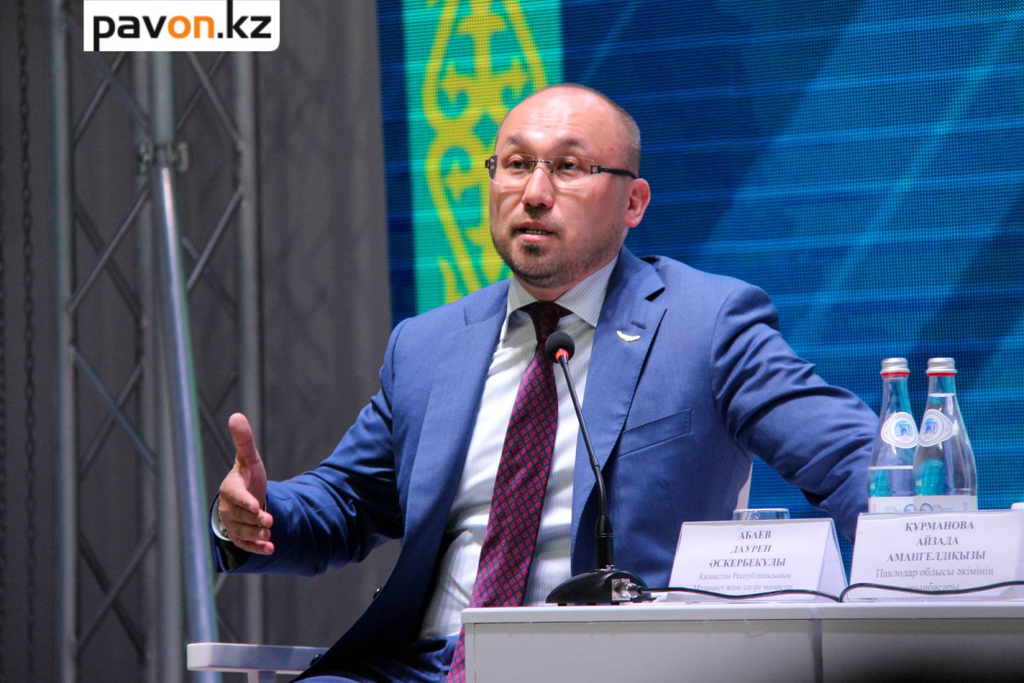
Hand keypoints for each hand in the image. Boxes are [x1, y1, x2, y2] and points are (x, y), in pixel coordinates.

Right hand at [218, 413, 274, 554]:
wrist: (247, 495)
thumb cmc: (248, 475)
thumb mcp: (249, 459)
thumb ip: (244, 441)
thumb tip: (236, 416)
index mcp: (230, 488)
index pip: (236, 496)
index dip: (246, 501)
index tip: (257, 506)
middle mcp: (228, 508)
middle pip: (242, 516)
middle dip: (255, 519)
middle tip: (269, 521)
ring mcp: (232, 524)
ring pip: (244, 532)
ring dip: (257, 534)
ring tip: (269, 533)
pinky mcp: (239, 536)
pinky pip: (246, 544)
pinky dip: (257, 547)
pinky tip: (271, 548)